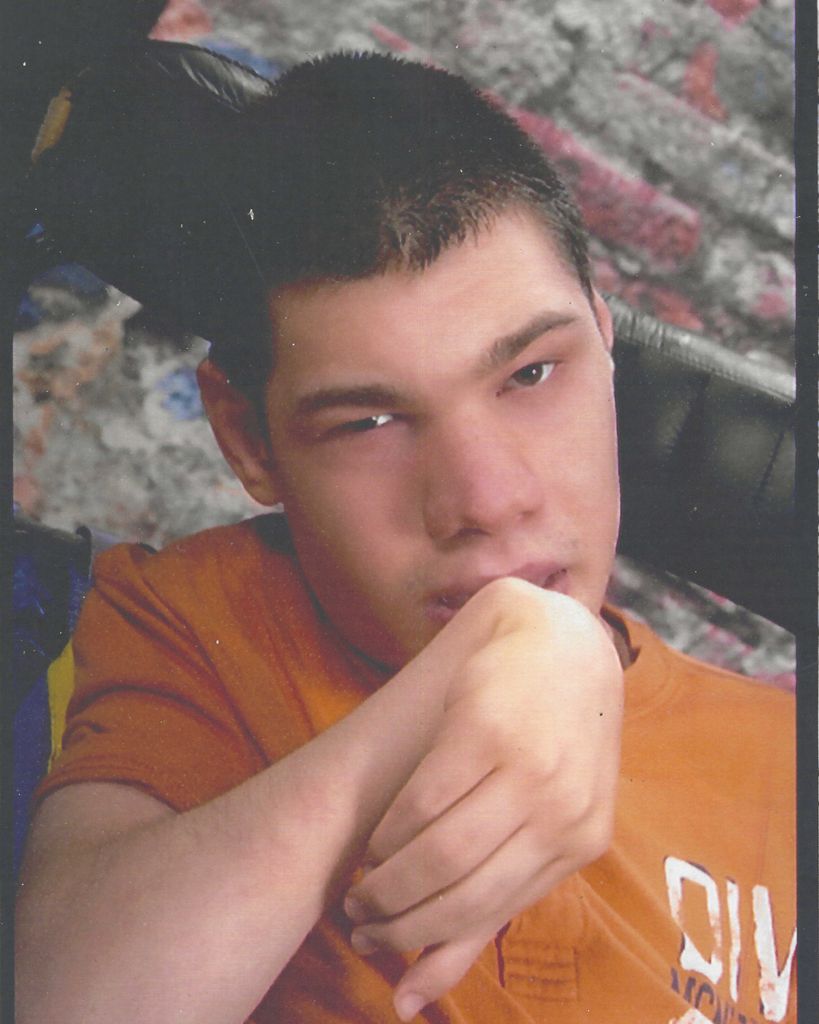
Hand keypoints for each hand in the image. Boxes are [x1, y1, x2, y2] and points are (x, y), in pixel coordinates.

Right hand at [344, 580, 623, 1018]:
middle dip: (396, 918)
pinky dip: (392, 826)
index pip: (491, 915)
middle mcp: (561, 808)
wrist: (560, 642)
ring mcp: (527, 765)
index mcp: (582, 840)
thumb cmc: (548, 740)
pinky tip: (379, 832)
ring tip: (361, 882)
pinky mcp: (486, 724)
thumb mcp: (540, 820)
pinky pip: (424, 795)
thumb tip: (413, 997)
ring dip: (386, 878)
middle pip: (459, 890)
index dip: (425, 942)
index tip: (378, 950)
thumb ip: (490, 899)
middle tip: (359, 917)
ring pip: (438, 850)